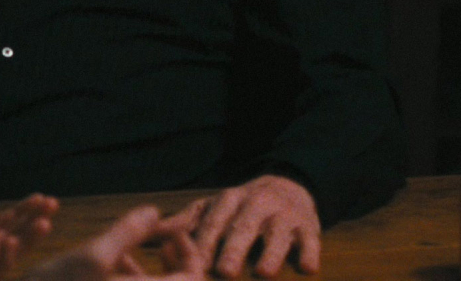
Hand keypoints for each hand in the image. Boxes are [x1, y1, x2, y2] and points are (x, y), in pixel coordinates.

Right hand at [25, 206, 204, 280]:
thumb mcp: (92, 256)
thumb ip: (127, 233)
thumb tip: (154, 211)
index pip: (195, 278)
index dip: (190, 254)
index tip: (171, 232)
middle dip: (173, 263)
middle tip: (161, 239)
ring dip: (149, 273)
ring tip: (129, 250)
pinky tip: (109, 266)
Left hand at [157, 175, 319, 277]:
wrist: (288, 189)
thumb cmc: (239, 209)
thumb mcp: (213, 209)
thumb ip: (185, 224)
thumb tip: (150, 235)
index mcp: (228, 200)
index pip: (212, 222)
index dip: (203, 243)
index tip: (193, 265)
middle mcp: (255, 205)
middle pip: (243, 228)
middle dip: (233, 250)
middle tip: (223, 273)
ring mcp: (283, 216)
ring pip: (277, 235)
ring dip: (271, 254)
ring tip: (262, 273)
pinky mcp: (308, 228)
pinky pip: (311, 241)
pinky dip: (309, 254)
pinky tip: (306, 269)